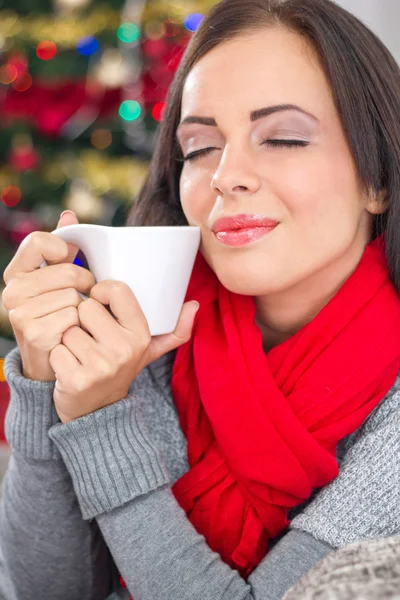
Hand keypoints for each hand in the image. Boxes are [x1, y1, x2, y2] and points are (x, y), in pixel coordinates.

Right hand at [1, 211, 94, 380]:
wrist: (51, 359)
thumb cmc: (58, 312)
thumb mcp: (57, 278)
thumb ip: (62, 247)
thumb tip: (69, 214)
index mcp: (17, 271)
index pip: (40, 241)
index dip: (64, 250)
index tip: (71, 262)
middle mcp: (12, 290)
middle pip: (68, 272)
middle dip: (86, 284)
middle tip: (84, 296)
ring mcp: (20, 313)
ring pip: (73, 296)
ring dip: (83, 308)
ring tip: (75, 317)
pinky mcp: (34, 333)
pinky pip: (73, 318)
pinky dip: (80, 326)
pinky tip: (71, 332)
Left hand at [49, 280, 198, 423]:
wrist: (97, 411)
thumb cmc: (120, 368)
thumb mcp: (149, 349)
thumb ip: (174, 329)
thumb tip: (195, 305)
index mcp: (141, 335)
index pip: (117, 290)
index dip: (101, 292)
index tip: (99, 303)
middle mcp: (124, 349)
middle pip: (86, 308)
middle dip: (82, 321)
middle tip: (90, 338)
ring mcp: (101, 366)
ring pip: (69, 329)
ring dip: (68, 341)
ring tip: (80, 354)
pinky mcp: (77, 379)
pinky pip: (56, 350)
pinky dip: (57, 357)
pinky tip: (69, 367)